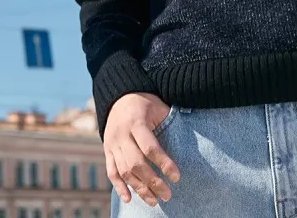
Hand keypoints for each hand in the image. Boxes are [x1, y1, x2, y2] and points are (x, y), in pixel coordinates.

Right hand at [103, 93, 181, 207]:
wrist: (120, 96)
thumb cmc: (146, 102)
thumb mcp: (158, 106)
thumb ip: (168, 122)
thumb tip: (189, 140)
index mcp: (136, 122)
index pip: (150, 148)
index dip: (164, 164)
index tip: (177, 177)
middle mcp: (121, 134)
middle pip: (136, 164)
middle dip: (153, 182)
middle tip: (168, 195)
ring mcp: (112, 143)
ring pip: (124, 171)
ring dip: (139, 188)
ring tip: (154, 201)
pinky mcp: (107, 150)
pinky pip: (111, 172)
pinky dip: (119, 187)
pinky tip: (130, 199)